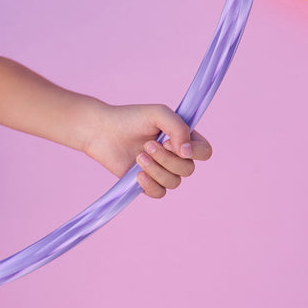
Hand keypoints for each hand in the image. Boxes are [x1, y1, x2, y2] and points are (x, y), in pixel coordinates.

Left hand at [84, 102, 212, 199]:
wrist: (101, 131)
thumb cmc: (130, 119)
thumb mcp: (158, 114)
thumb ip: (179, 128)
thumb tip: (186, 152)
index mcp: (184, 139)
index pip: (205, 152)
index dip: (194, 151)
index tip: (170, 142)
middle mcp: (176, 157)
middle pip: (188, 170)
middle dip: (167, 159)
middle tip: (147, 145)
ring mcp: (162, 171)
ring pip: (174, 183)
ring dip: (156, 170)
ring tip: (139, 156)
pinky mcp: (146, 183)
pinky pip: (159, 193)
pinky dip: (150, 185)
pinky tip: (137, 174)